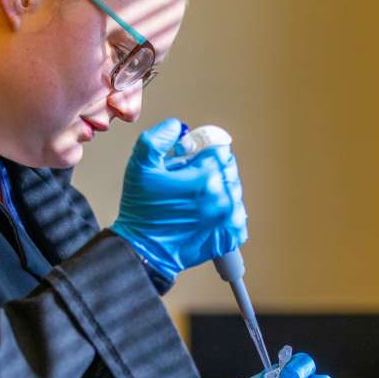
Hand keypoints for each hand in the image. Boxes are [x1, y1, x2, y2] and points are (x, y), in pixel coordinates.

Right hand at [110, 118, 246, 280]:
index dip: (204, 151)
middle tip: (188, 180)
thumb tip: (177, 127)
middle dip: (211, 170)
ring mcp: (229, 218)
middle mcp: (223, 197)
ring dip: (218, 191)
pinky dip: (226, 213)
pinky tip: (204, 214)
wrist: (144, 250)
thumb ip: (158, 138)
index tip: (191, 158)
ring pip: (234, 190)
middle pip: (229, 169)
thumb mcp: (140, 166)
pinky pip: (238, 214)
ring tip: (194, 199)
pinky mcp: (231, 235)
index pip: (220, 149)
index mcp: (205, 178)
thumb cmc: (141, 211)